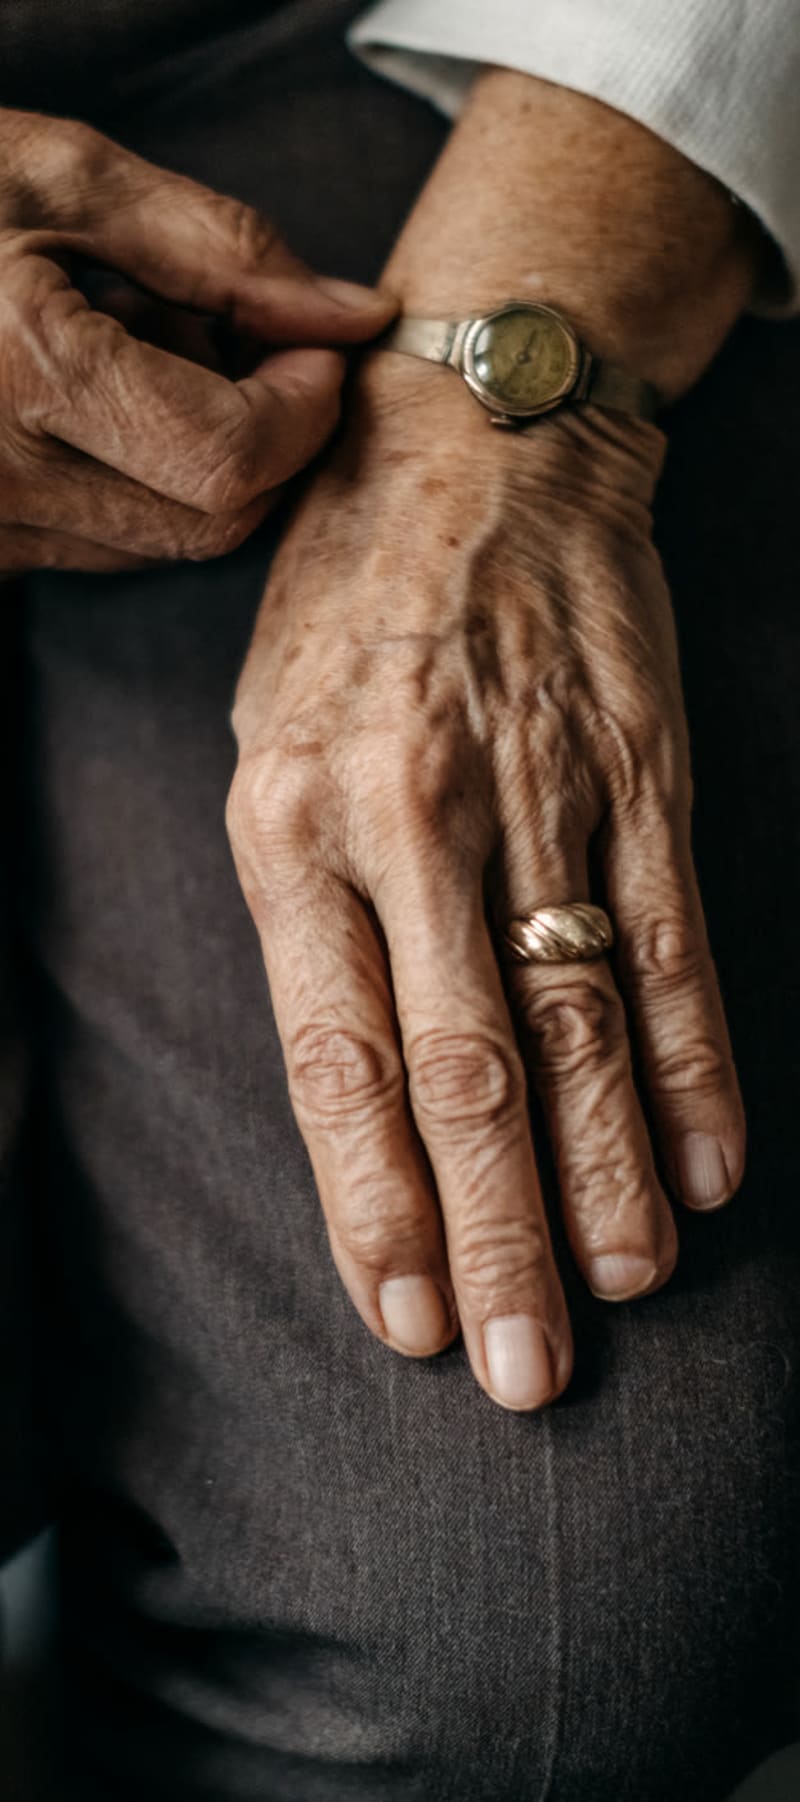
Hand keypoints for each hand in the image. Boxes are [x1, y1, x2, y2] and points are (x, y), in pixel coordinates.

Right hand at [0, 109, 394, 572]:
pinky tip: (95, 402)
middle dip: (263, 435)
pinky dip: (140, 481)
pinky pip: (106, 545)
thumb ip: (219, 249)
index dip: (305, 405)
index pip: (235, 456)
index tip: (314, 345)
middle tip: (235, 341)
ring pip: (167, 541)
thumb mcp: (57, 177)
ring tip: (137, 354)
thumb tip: (346, 315)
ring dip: (200, 458)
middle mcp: (2, 482)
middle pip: (216, 520)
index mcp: (27, 374)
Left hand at [227, 362, 745, 1411]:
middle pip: (464, 1068)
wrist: (476, 449)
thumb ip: (307, 915)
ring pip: (580, 1021)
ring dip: (607, 1172)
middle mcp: (413, 820)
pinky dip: (698, 1062)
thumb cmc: (347, 616)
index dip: (374, 1204)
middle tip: (527, 1369)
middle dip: (496, 1234)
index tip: (412, 1320)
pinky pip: (674, 939)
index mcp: (292, 823)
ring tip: (625, 1288)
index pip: (336, 1057)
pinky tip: (711, 1165)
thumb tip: (359, 1098)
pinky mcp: (642, 772)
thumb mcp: (266, 745)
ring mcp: (541, 794)